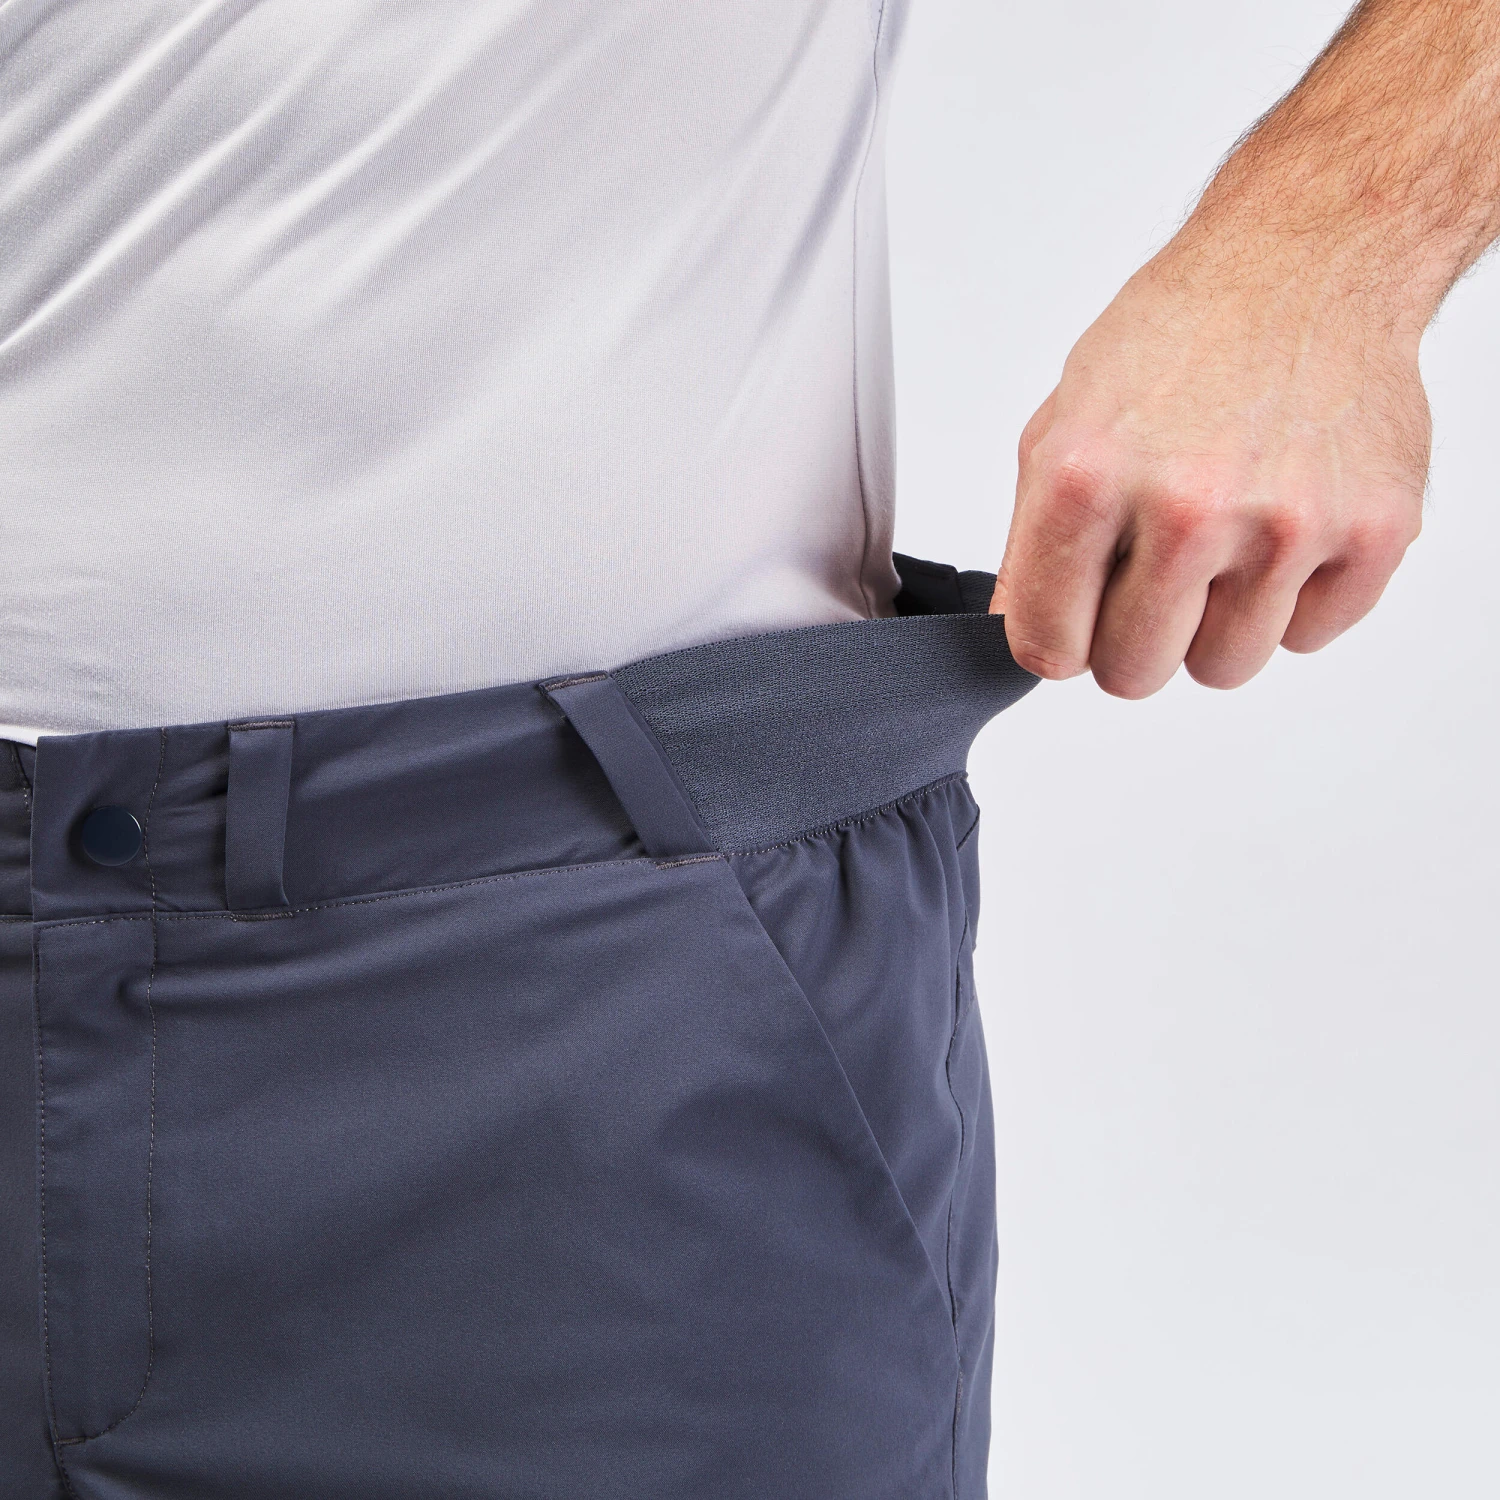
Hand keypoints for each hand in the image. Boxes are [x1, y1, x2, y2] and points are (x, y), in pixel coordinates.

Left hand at [990, 244, 1428, 697]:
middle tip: (1152, 575)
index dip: (1057, 640)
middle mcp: (1186, 507)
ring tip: (1223, 542)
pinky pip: (1309, 637)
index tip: (1074, 622)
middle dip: (1134, 638)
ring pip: (1223, 668)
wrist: (1307, 261)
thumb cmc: (1180, 337)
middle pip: (1134, 673)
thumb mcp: (1064, 424)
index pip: (1046, 646)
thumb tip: (1023, 633)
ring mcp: (1285, 525)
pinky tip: (1283, 527)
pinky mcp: (1375, 532)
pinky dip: (1294, 601)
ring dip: (1215, 624)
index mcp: (1087, 479)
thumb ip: (1035, 540)